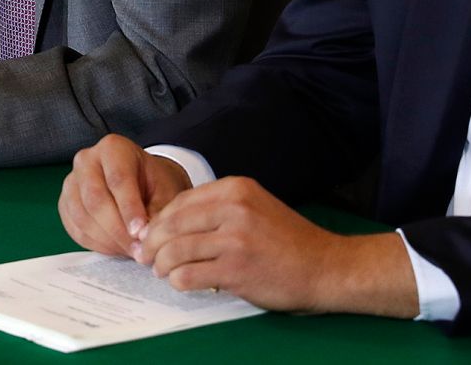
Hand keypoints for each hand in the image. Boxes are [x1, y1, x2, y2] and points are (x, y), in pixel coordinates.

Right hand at [58, 135, 191, 257]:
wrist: (141, 182)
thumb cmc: (154, 183)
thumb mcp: (165, 191)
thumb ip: (158, 211)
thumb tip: (144, 237)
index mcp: (113, 148)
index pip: (118, 179)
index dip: (129, 209)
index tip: (140, 233)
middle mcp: (86, 160)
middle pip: (95, 198)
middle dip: (117, 229)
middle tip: (137, 250)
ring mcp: (71, 182)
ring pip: (82, 216)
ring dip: (107, 240)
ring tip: (130, 251)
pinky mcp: (65, 204)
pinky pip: (75, 228)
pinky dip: (96, 244)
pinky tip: (116, 248)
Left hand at [136, 176, 417, 316]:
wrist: (325, 267)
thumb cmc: (288, 240)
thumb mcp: (254, 208)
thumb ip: (217, 209)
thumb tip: (171, 223)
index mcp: (236, 189)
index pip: (180, 201)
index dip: (159, 220)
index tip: (150, 234)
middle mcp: (234, 209)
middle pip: (172, 224)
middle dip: (152, 242)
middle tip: (145, 255)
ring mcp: (235, 240)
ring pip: (175, 250)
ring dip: (161, 264)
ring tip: (161, 271)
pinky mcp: (236, 270)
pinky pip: (189, 275)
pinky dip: (178, 281)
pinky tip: (181, 282)